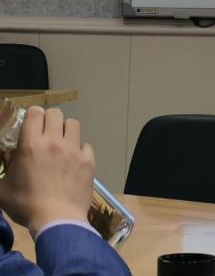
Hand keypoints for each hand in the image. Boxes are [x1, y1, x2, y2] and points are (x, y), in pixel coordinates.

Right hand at [0, 107, 94, 236]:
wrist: (57, 219)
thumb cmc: (25, 205)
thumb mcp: (2, 189)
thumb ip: (2, 172)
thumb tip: (5, 165)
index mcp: (31, 145)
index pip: (34, 113)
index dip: (32, 116)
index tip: (30, 126)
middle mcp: (54, 142)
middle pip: (56, 114)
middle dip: (49, 120)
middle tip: (45, 133)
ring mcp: (74, 149)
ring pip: (73, 124)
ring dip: (66, 130)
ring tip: (61, 143)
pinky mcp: (88, 160)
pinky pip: (86, 145)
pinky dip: (80, 150)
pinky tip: (74, 161)